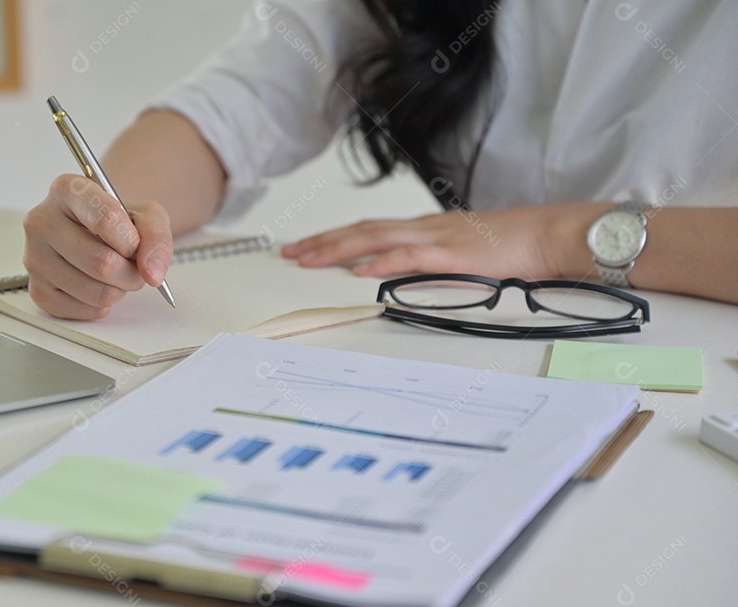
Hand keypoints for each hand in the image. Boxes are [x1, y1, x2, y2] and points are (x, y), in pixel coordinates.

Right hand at [23, 174, 173, 318]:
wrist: (97, 234)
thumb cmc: (118, 222)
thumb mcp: (146, 215)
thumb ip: (156, 237)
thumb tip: (152, 273)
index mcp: (67, 190)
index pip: (106, 219)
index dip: (132, 242)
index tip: (136, 245)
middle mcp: (42, 221)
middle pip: (102, 263)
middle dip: (132, 273)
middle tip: (134, 267)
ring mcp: (35, 258)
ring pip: (96, 292)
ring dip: (120, 290)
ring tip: (116, 274)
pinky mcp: (37, 290)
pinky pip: (85, 310)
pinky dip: (103, 304)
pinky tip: (98, 285)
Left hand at [281, 203, 602, 279]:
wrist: (553, 235)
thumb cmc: (518, 247)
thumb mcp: (468, 256)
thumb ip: (439, 265)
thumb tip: (411, 280)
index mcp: (428, 228)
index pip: (371, 230)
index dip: (336, 238)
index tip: (306, 247)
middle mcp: (426, 227)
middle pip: (363, 230)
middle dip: (322, 241)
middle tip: (288, 252)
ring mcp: (438, 238)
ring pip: (376, 239)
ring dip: (338, 249)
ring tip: (306, 258)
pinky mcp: (453, 254)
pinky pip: (409, 257)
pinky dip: (380, 263)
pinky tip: (357, 271)